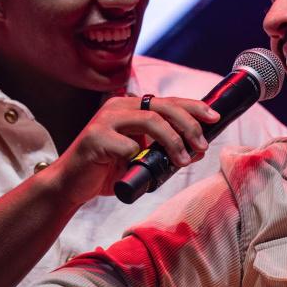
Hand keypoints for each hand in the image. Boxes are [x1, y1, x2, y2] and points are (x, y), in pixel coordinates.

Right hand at [45, 95, 220, 205]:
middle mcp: (118, 107)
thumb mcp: (141, 156)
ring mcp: (105, 121)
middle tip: (201, 145)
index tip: (214, 117)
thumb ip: (164, 149)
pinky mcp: (95, 138)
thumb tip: (198, 148)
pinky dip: (139, 158)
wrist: (71, 185)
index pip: (168, 101)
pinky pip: (128, 146)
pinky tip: (139, 169)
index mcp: (130, 107)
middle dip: (189, 125)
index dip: (194, 107)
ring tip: (183, 160)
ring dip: (173, 141)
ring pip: (150, 121)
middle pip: (163, 107)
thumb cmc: (107, 169)